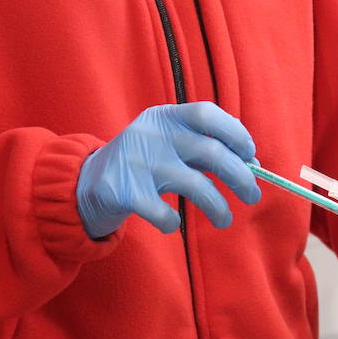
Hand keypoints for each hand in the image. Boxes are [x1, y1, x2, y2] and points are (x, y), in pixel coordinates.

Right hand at [76, 102, 261, 238]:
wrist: (85, 182)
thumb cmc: (142, 163)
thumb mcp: (168, 144)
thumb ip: (203, 148)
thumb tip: (252, 163)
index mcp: (165, 117)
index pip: (207, 114)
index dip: (236, 134)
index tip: (251, 156)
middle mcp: (152, 135)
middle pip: (211, 152)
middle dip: (241, 177)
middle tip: (253, 196)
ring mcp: (137, 163)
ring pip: (195, 185)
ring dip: (218, 207)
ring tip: (224, 219)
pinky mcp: (124, 192)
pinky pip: (164, 214)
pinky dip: (173, 223)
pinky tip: (172, 224)